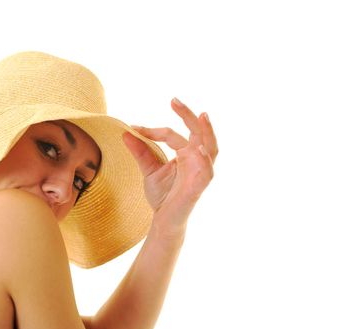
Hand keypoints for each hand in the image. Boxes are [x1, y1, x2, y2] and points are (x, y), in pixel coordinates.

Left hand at [123, 98, 217, 236]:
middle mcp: (195, 159)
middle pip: (197, 133)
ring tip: (202, 116)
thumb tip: (125, 132)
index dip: (152, 130)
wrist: (162, 220)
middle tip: (174, 100)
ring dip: (207, 132)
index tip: (133, 127)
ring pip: (210, 148)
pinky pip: (207, 172)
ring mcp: (199, 172)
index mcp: (184, 154)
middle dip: (188, 116)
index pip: (171, 134)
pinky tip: (198, 149)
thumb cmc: (161, 195)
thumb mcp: (148, 169)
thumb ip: (140, 152)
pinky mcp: (199, 186)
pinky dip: (204, 160)